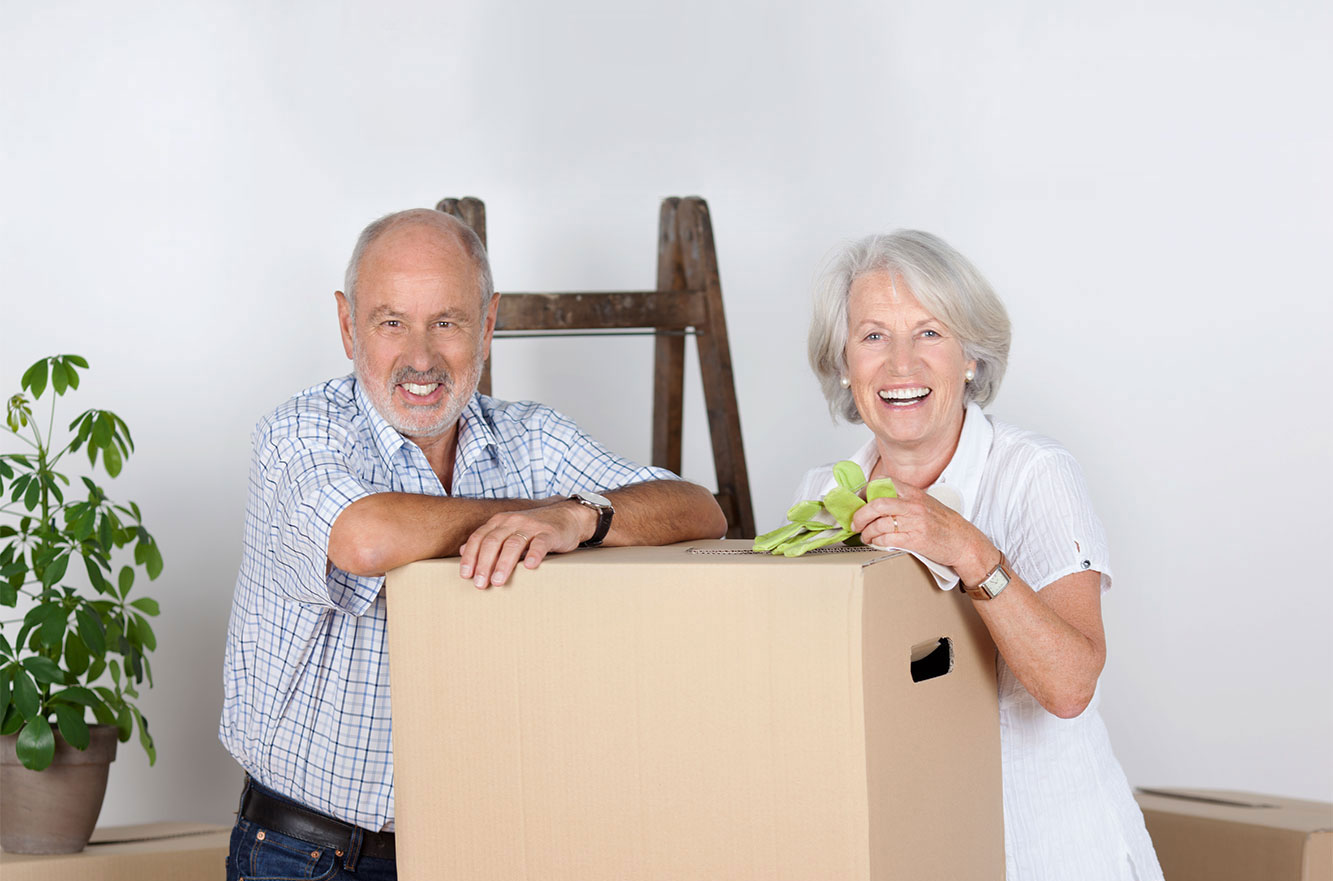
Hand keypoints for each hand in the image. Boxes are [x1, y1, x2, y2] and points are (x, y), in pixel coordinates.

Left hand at [458, 499, 593, 588]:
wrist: (567, 516)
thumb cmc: (534, 529)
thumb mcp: (508, 531)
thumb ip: (487, 540)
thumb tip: (461, 551)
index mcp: (500, 522)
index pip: (479, 538)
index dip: (470, 556)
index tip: (465, 575)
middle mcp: (513, 521)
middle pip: (493, 541)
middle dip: (484, 563)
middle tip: (480, 583)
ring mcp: (532, 526)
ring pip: (514, 543)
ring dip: (504, 563)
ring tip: (498, 581)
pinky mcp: (549, 533)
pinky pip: (540, 543)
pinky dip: (534, 554)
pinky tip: (530, 566)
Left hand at [850, 482, 993, 582]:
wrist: (963, 541)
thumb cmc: (943, 523)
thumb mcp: (924, 503)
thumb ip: (903, 500)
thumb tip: (874, 501)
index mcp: (914, 493)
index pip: (883, 483)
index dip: (865, 491)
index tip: (857, 501)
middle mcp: (913, 505)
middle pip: (877, 504)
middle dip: (860, 515)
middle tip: (854, 523)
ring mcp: (914, 523)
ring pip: (879, 524)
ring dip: (867, 533)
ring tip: (866, 536)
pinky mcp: (915, 540)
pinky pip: (888, 540)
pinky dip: (877, 542)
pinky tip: (877, 543)